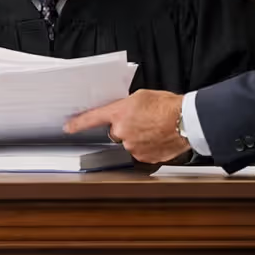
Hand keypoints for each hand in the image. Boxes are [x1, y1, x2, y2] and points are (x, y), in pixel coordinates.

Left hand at [64, 89, 189, 163]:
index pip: (92, 119)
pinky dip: (148, 146)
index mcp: (119, 113)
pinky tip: (158, 137)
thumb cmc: (168, 106)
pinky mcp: (144, 157)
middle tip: (143, 121)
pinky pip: (142, 152)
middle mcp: (122, 132)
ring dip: (139, 137)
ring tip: (155, 128)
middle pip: (116, 133)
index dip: (78, 123)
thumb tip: (123, 112)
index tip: (68, 127)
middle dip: (126, 128)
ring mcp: (133, 147)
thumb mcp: (141, 96)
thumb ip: (126, 106)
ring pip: (130, 143)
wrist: (186, 120)